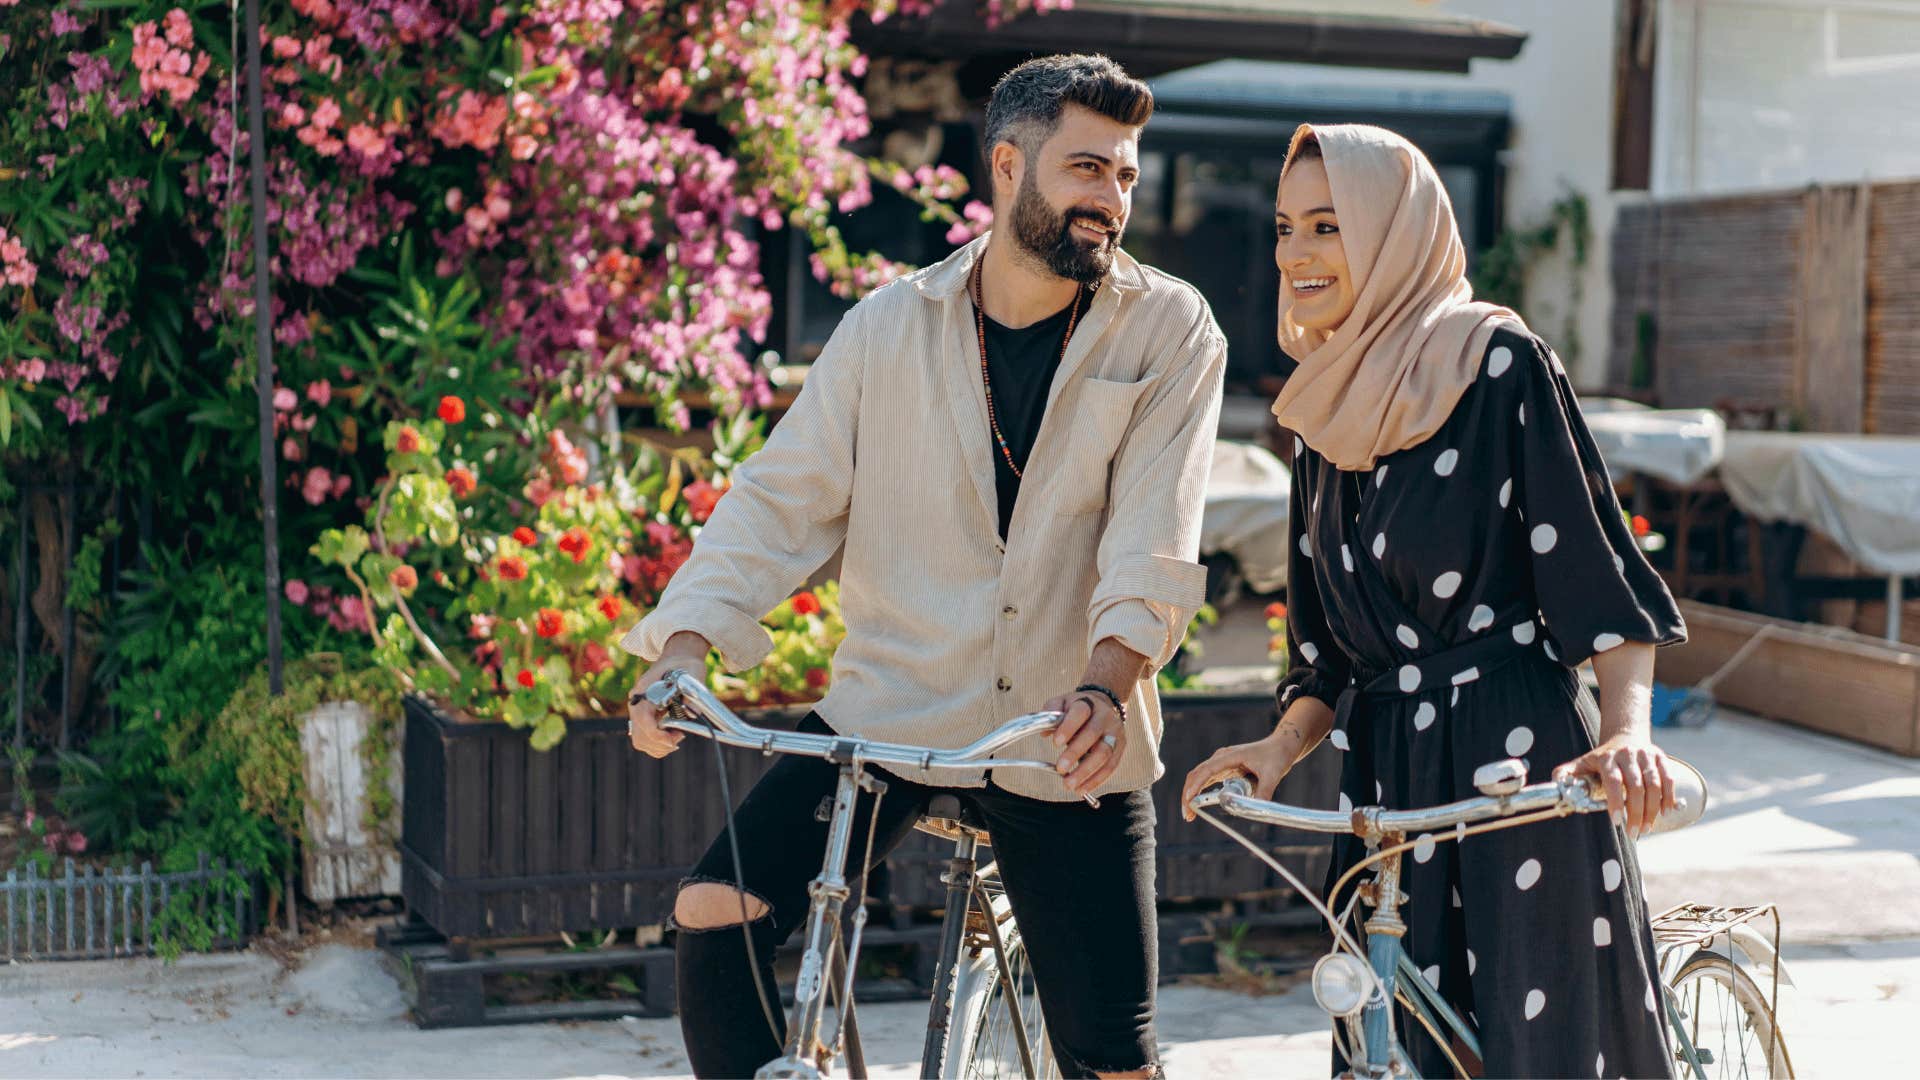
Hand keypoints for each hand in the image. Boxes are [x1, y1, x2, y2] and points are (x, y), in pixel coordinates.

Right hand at [626, 633, 709, 757]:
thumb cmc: (684, 664)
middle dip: (660, 743)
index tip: (673, 739)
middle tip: (679, 736)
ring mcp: (639, 711)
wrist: (678, 658)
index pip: (642, 719)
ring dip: (659, 746)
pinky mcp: (645, 718)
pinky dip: (658, 744)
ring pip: (641, 741)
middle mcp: (637, 702)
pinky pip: (645, 739)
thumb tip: (693, 713)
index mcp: (644, 689)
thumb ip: (692, 691)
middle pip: (639, 735)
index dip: (656, 734)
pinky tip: (672, 737)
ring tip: (677, 736)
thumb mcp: (692, 672)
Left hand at [1041, 691, 1125, 795]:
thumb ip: (1051, 712)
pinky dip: (1096, 780)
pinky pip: (1110, 766)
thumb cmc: (1076, 709)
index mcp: (1088, 703)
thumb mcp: (1062, 703)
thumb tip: (1045, 733)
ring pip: (1104, 753)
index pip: (1080, 713)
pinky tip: (1082, 789)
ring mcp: (1115, 733)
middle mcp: (1105, 717)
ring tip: (1069, 785)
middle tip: (1060, 769)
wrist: (1103, 707)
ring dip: (1086, 772)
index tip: (1055, 743)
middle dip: (1075, 753)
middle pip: (1093, 734)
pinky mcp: (1120, 748)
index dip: (1068, 727)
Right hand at [1180, 735, 1296, 820]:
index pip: (1207, 770)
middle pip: (1197, 774)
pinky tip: (1198, 804)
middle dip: (1188, 793)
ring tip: (1190, 814)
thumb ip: (1264, 791)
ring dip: (1191, 794)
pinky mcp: (1225, 769)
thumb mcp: (1273, 774)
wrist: (1281, 746)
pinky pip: (1207, 779)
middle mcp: (1222, 758)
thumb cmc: (1276, 756)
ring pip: (1199, 777)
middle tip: (1187, 814)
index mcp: (1231, 756)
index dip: (1197, 784)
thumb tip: (1257, 809)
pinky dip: (1200, 791)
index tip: (1190, 799)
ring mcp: (1222, 763)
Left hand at [1553, 734, 1676, 836]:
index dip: (1616, 802)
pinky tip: (1665, 813)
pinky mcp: (1661, 758)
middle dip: (1636, 813)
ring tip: (1647, 828)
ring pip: (1654, 785)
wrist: (1625, 737)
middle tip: (1633, 832)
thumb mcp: (1582, 763)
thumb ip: (1566, 774)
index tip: (1616, 821)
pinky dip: (1668, 797)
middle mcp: (1628, 755)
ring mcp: (1646, 755)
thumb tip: (1556, 784)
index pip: (1613, 781)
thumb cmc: (1601, 758)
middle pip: (1636, 787)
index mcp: (1607, 758)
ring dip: (1652, 810)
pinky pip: (1669, 779)